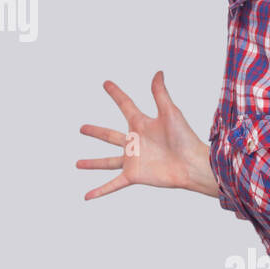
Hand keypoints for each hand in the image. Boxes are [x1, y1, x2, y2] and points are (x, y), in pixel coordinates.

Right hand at [76, 71, 217, 198]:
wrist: (192, 163)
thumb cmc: (185, 137)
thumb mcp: (170, 112)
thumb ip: (160, 93)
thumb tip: (158, 72)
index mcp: (142, 124)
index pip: (125, 105)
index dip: (116, 94)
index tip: (106, 83)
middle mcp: (134, 142)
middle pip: (109, 135)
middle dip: (95, 132)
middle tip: (81, 128)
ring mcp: (133, 159)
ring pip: (107, 161)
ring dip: (92, 163)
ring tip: (77, 163)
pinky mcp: (133, 175)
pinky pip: (113, 184)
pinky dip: (100, 191)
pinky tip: (87, 196)